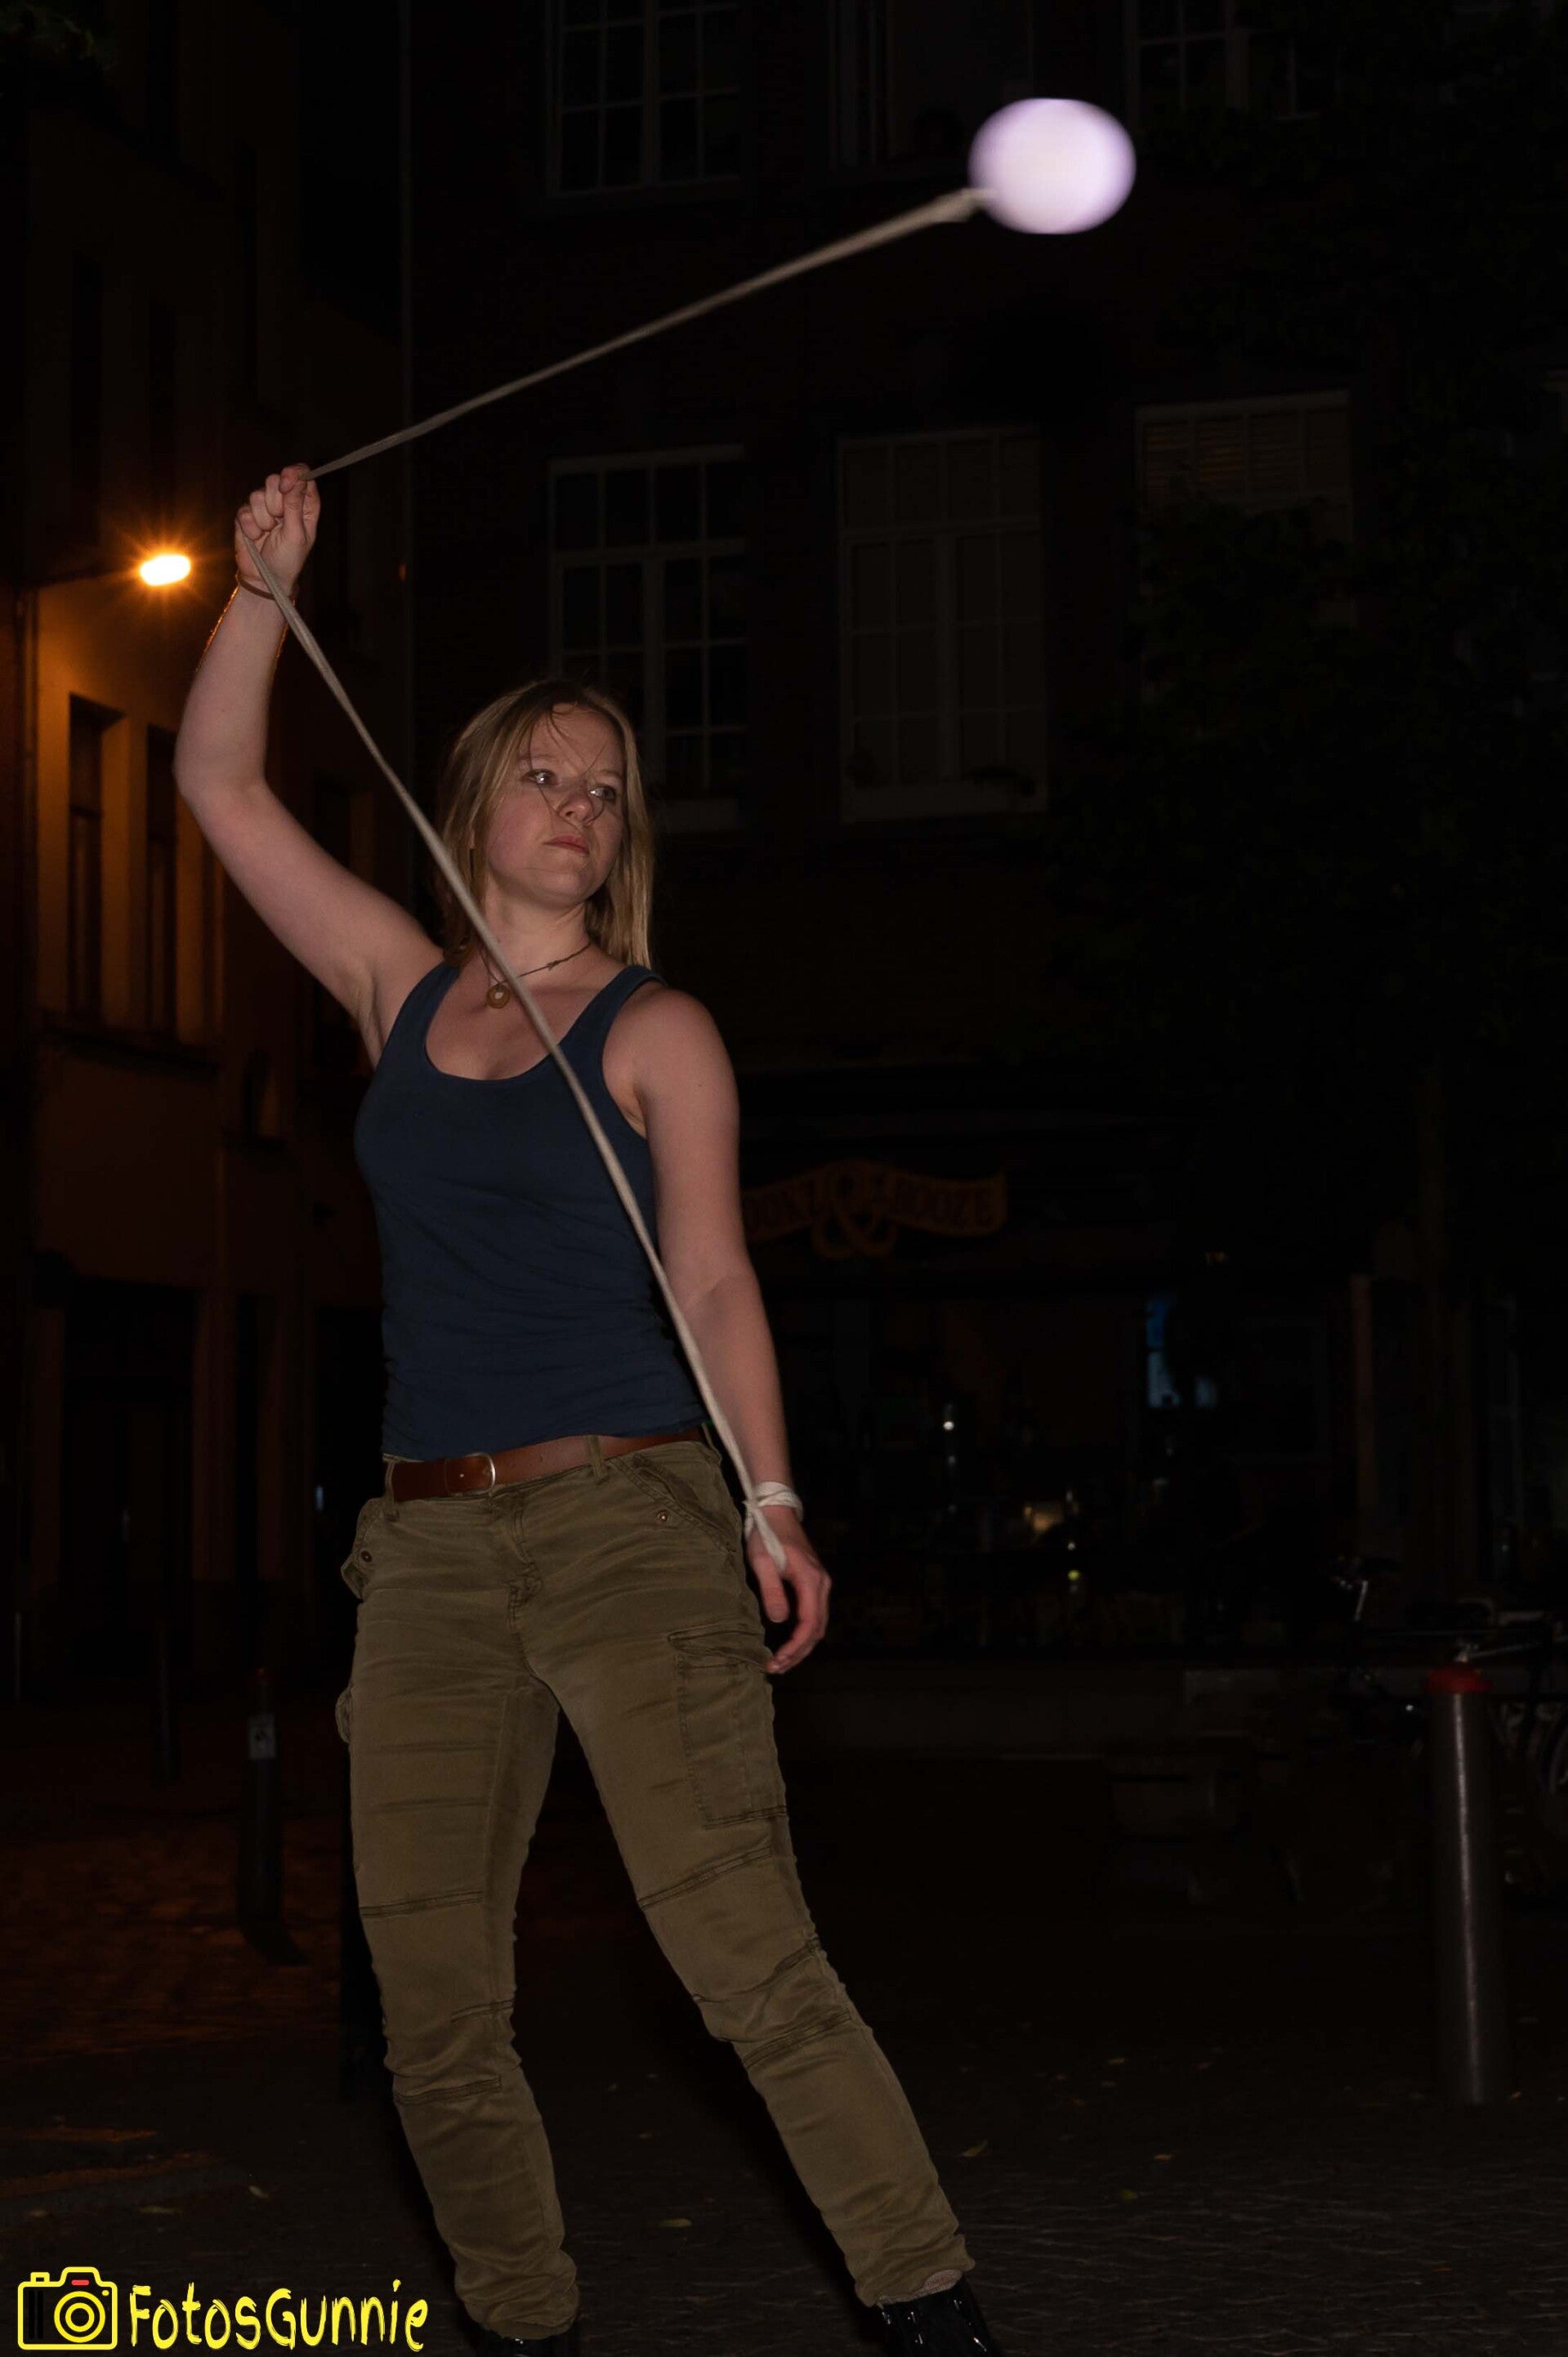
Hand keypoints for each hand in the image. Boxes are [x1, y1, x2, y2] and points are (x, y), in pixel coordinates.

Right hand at [234, 464, 318, 599]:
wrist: (263, 579)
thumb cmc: (288, 560)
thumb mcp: (296, 534)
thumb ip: (295, 504)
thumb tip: (296, 476)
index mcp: (304, 505)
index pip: (301, 475)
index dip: (293, 474)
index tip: (286, 485)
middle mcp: (284, 502)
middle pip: (275, 480)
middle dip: (275, 502)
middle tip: (279, 522)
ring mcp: (264, 507)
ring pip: (257, 494)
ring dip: (263, 519)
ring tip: (268, 534)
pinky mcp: (246, 515)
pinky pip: (244, 510)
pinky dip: (250, 527)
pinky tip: (256, 538)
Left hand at [746, 1509, 830, 1673]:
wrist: (776, 1511)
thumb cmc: (766, 1534)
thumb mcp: (762, 1561)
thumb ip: (771, 1590)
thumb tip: (778, 1621)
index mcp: (811, 1580)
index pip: (809, 1623)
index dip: (794, 1647)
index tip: (777, 1661)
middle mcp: (822, 1584)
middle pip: (817, 1629)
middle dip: (798, 1653)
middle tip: (775, 1668)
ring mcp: (821, 1583)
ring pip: (818, 1624)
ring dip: (802, 1646)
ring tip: (781, 1662)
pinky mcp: (815, 1583)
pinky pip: (815, 1615)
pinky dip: (804, 1633)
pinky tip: (789, 1643)